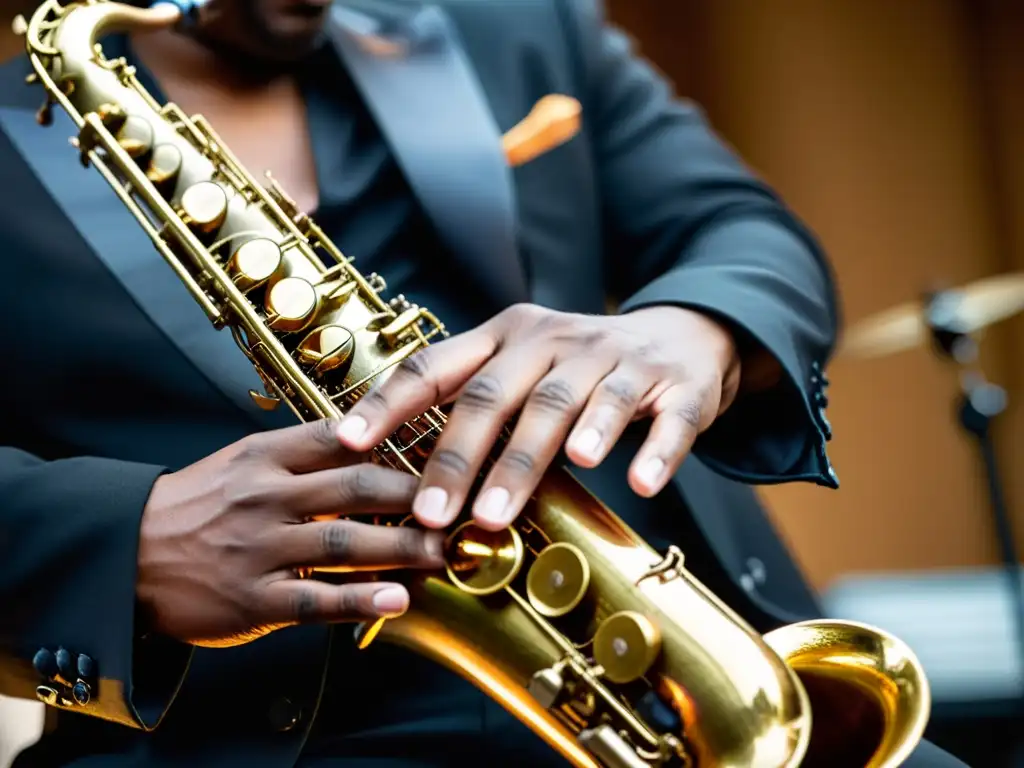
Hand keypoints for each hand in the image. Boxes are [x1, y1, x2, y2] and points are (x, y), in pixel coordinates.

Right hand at [136, 420, 444, 647]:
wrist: (124, 551)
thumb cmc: (196, 505)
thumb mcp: (243, 460)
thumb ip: (303, 453)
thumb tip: (371, 443)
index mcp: (266, 456)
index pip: (341, 437)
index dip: (397, 440)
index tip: (440, 447)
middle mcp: (267, 496)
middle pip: (356, 487)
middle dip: (416, 496)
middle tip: (459, 504)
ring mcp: (259, 548)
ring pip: (345, 543)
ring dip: (402, 548)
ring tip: (443, 554)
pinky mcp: (252, 598)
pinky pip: (316, 599)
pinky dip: (360, 599)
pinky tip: (397, 599)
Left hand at [335, 304, 740, 531]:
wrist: (685, 334)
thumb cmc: (583, 365)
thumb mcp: (524, 367)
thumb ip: (475, 407)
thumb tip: (405, 476)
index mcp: (509, 336)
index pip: (438, 364)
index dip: (390, 402)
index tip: (348, 444)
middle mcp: (559, 340)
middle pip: (501, 395)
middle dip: (462, 458)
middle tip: (433, 515)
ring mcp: (620, 360)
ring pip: (575, 405)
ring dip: (536, 457)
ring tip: (505, 509)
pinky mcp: (678, 385)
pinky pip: (666, 417)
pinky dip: (653, 450)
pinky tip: (639, 484)